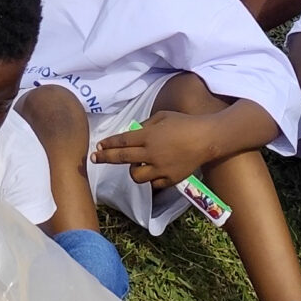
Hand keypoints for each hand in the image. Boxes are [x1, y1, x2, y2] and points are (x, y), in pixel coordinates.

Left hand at [89, 111, 216, 187]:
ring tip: (138, 163)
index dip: (108, 145)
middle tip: (94, 158)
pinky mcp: (170, 179)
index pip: (122, 141)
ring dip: (133, 169)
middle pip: (122, 159)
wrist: (206, 139)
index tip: (99, 146)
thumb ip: (145, 126)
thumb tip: (133, 134)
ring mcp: (160, 169)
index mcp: (148, 136)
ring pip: (136, 176)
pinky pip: (152, 183)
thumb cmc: (184, 123)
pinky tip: (153, 171)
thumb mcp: (162, 116)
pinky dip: (150, 178)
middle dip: (105, 158)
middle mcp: (151, 154)